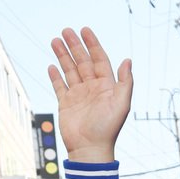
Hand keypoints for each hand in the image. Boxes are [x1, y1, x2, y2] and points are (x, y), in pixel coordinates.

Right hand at [48, 27, 131, 162]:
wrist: (90, 148)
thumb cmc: (108, 128)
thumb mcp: (122, 103)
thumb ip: (125, 82)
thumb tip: (127, 60)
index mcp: (107, 86)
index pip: (99, 60)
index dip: (93, 45)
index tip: (85, 30)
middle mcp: (92, 88)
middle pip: (83, 62)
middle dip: (75, 46)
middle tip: (66, 30)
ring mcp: (79, 95)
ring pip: (70, 70)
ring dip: (63, 56)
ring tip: (55, 40)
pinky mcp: (66, 104)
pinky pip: (60, 86)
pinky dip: (56, 76)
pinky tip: (52, 65)